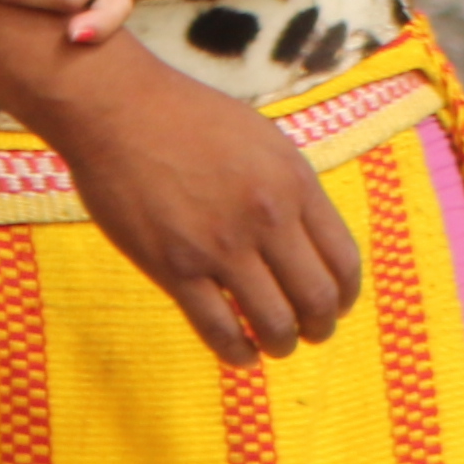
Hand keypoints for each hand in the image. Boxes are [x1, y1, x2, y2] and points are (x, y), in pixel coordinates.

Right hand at [44, 56, 362, 360]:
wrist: (118, 109)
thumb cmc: (186, 117)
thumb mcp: (261, 139)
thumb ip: (289, 188)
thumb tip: (308, 240)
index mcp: (294, 183)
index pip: (343, 260)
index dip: (345, 295)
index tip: (337, 306)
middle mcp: (266, 218)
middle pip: (317, 300)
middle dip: (319, 328)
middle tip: (309, 334)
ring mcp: (220, 246)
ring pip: (274, 324)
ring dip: (281, 344)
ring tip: (273, 345)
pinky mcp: (175, 268)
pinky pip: (219, 330)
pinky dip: (237, 353)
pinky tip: (239, 354)